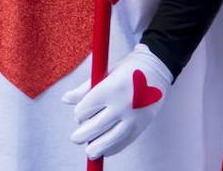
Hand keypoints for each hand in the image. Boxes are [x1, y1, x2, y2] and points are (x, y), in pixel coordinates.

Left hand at [63, 44, 172, 159]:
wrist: (156, 70)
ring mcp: (133, 116)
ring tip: (89, 152)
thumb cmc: (125, 70)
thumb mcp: (104, 72)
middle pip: (97, 126)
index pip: (86, 108)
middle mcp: (121, 104)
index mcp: (109, 88)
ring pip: (112, 138)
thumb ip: (84, 88)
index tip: (79, 115)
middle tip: (75, 139)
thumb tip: (65, 99)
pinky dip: (115, 147)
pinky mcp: (143, 124)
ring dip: (98, 147)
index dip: (79, 114)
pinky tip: (106, 150)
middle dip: (83, 135)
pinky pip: (126, 140)